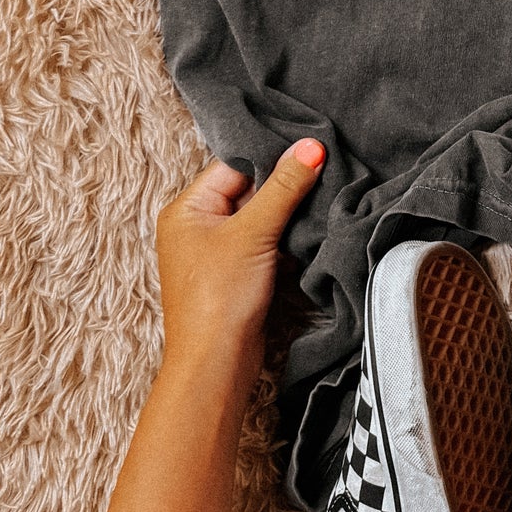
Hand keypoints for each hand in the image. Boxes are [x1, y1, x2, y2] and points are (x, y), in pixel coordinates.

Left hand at [155, 139, 325, 383]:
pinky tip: (311, 232)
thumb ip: (284, 187)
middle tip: (325, 169)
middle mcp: (197, 226)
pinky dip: (286, 238)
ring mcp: (217, 252)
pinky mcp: (237, 274)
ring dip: (288, 213)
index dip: (272, 156)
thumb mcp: (253, 233)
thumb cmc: (219, 297)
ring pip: (260, 217)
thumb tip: (311, 147)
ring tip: (323, 198)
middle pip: (249, 189)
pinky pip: (265, 242)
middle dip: (285, 185)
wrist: (216, 365)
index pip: (234, 165)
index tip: (311, 146)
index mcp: (187, 209)